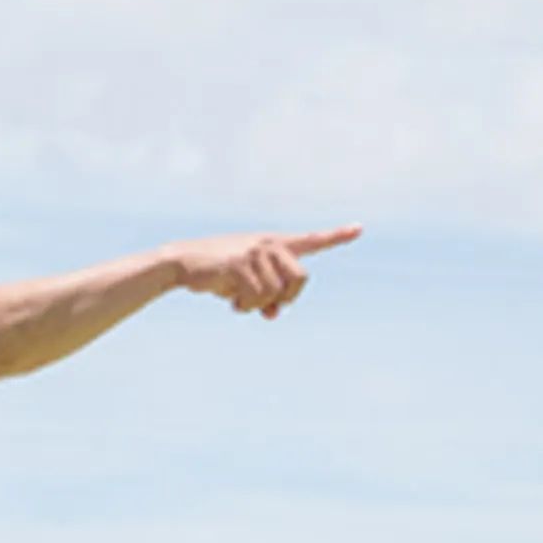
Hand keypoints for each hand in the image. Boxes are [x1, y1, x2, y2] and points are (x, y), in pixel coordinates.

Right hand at [163, 225, 357, 319]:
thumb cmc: (218, 273)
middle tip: (267, 306)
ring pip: (277, 292)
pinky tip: (231, 302)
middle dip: (286, 298)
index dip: (336, 236)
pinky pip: (257, 296)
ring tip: (240, 302)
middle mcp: (270, 244)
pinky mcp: (240, 263)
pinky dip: (246, 306)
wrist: (183, 262)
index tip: (359, 229)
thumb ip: (266, 298)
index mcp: (275, 244)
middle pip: (300, 279)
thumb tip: (273, 313)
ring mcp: (255, 251)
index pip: (312, 240)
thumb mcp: (245, 286)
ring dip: (258, 305)